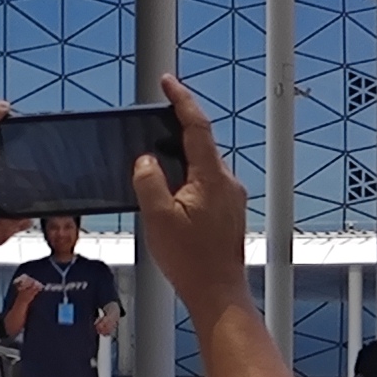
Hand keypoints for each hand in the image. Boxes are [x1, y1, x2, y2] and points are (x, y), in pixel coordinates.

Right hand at [134, 76, 249, 314]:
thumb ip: (148, 180)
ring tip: (154, 171)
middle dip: (174, 134)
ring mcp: (231, 198)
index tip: (168, 83)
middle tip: (151, 127)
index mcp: (211, 177)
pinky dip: (186, 182)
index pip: (197, 126)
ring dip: (179, 163)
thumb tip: (146, 160)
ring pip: (201, 167)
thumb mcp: (157, 217)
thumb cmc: (191, 261)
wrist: (217, 293)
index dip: (181, 100)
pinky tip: (171, 199)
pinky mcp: (228, 212)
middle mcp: (227, 183)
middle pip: (199, 145)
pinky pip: (205, 185)